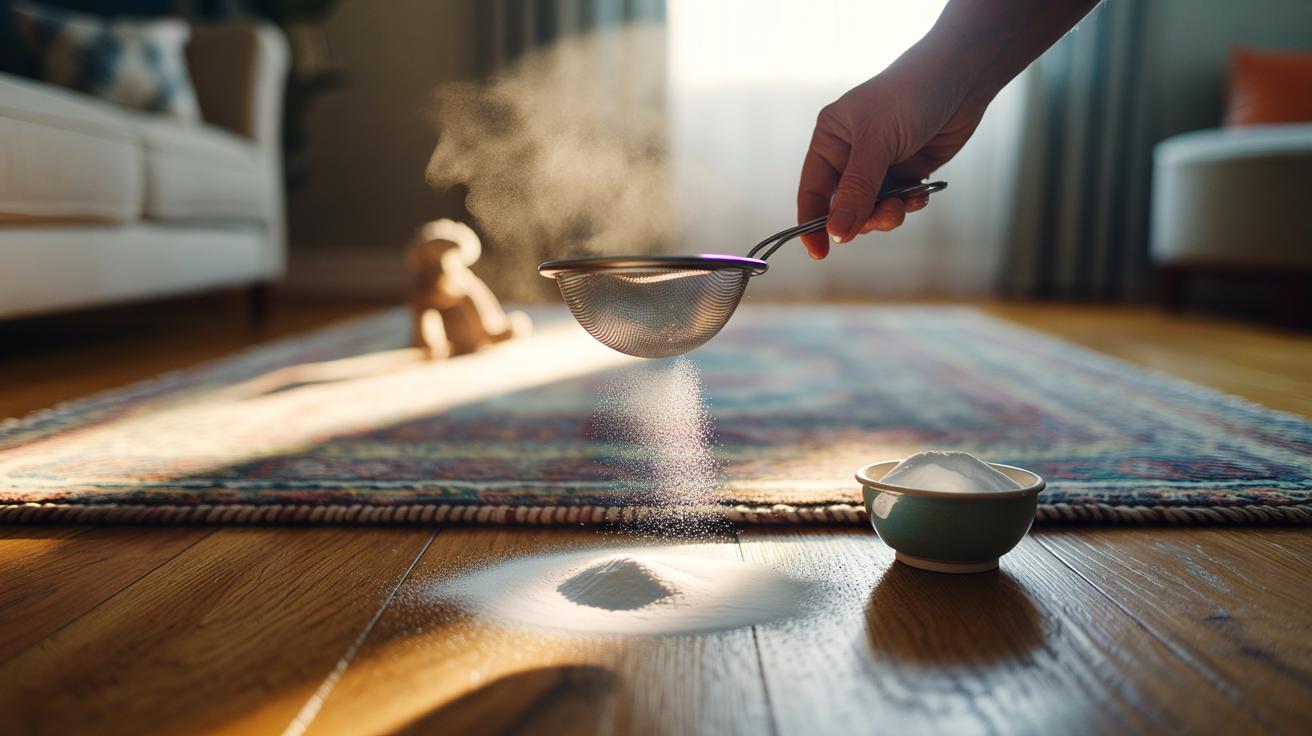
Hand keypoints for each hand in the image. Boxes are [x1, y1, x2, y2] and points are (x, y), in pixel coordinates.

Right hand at [797, 67, 989, 258]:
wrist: (961, 78)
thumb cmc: (910, 96)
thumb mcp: (877, 143)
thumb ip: (857, 190)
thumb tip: (837, 232)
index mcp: (830, 139)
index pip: (812, 190)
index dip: (813, 223)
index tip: (820, 252)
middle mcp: (850, 153)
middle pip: (845, 207)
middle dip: (864, 217)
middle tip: (887, 215)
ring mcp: (880, 164)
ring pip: (873, 209)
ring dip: (889, 214)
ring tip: (906, 204)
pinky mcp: (907, 170)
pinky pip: (899, 202)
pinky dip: (909, 205)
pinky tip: (921, 195)